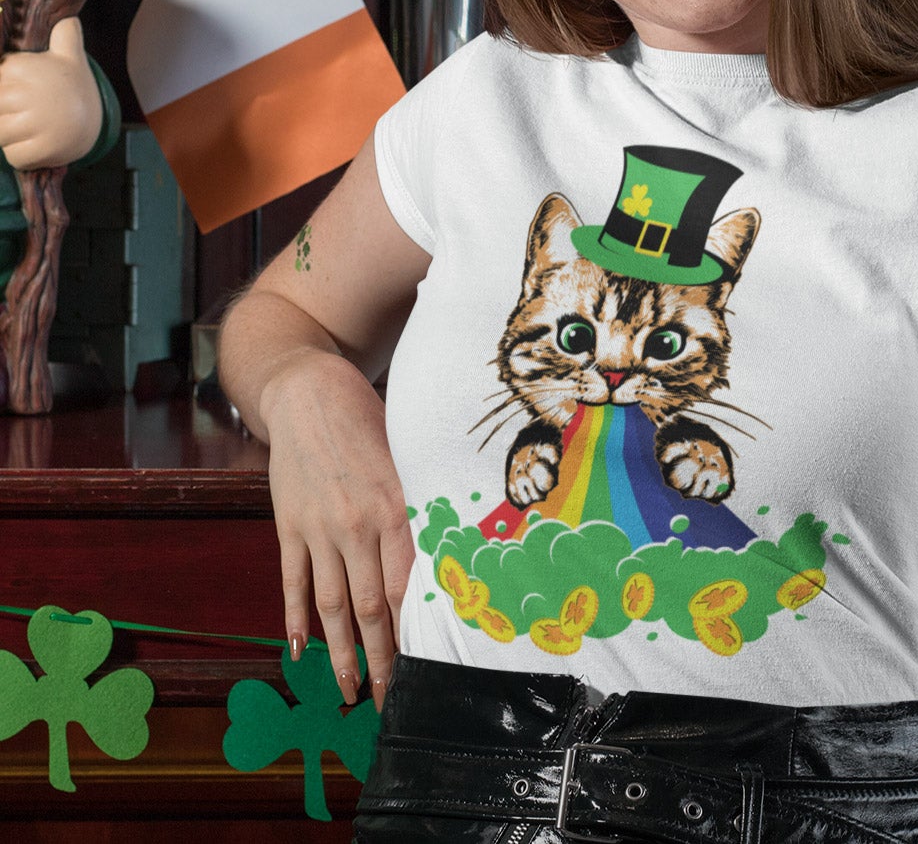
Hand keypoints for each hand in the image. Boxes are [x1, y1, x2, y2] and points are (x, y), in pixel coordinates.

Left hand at [0, 18, 103, 169]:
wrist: (97, 124)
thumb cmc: (72, 88)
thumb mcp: (68, 56)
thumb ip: (63, 34)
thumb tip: (69, 14)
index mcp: (22, 68)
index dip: (3, 91)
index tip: (19, 93)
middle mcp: (26, 92)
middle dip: (4, 115)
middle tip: (26, 112)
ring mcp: (35, 122)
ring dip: (9, 136)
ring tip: (30, 128)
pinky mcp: (40, 149)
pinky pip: (12, 155)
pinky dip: (20, 154)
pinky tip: (37, 143)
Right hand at [260, 350, 413, 712]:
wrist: (308, 391)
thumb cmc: (370, 420)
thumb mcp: (407, 459)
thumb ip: (422, 504)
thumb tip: (452, 549)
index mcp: (395, 508)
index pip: (407, 587)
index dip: (415, 632)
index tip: (428, 666)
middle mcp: (356, 525)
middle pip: (370, 608)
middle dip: (383, 659)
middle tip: (392, 700)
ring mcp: (317, 529)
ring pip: (331, 606)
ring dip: (340, 655)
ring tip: (349, 692)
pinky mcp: (288, 526)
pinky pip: (293, 583)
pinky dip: (296, 620)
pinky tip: (299, 654)